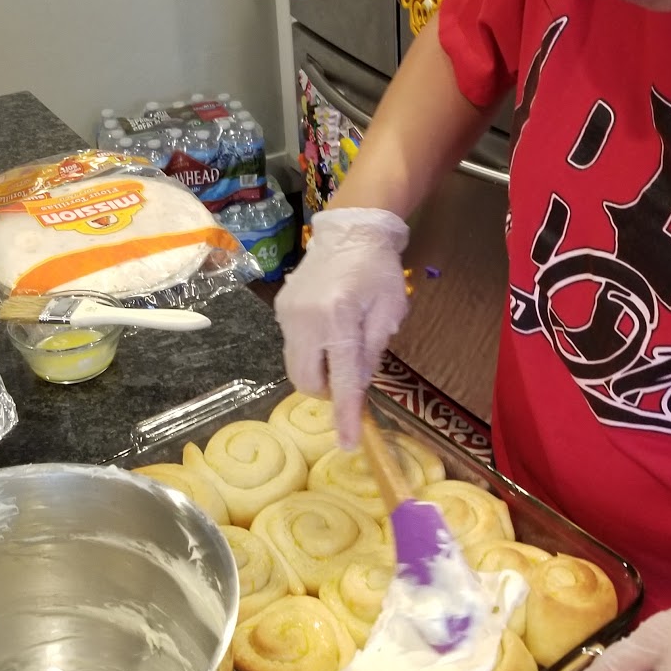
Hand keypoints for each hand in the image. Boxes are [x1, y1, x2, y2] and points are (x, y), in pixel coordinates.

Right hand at [273, 208, 409, 447]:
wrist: (351, 228)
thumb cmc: (379, 269)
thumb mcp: (390, 309)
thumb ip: (373, 349)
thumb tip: (359, 384)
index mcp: (339, 318)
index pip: (342, 379)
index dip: (345, 415)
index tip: (346, 443)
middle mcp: (306, 319)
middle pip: (307, 381)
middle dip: (328, 391)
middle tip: (349, 376)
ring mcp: (287, 314)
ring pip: (296, 367)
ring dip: (318, 372)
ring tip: (340, 350)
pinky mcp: (280, 309)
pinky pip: (293, 346)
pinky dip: (311, 351)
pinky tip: (329, 329)